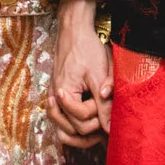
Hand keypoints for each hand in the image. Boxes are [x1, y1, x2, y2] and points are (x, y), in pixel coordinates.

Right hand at [45, 0, 111, 148]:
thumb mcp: (99, 75)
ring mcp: (54, 98)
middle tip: (106, 116)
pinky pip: (61, 121)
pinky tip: (88, 121)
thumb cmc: (86, 48)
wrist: (74, 30)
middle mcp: (54, 99)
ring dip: (81, 133)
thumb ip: (104, 104)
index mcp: (63, 93)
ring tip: (98, 126)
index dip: (97, 117)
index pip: (80, 122)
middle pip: (71, 131)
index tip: (106, 103)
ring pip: (63, 130)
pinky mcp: (57, 96)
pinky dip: (73, 126)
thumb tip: (111, 129)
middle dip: (91, 126)